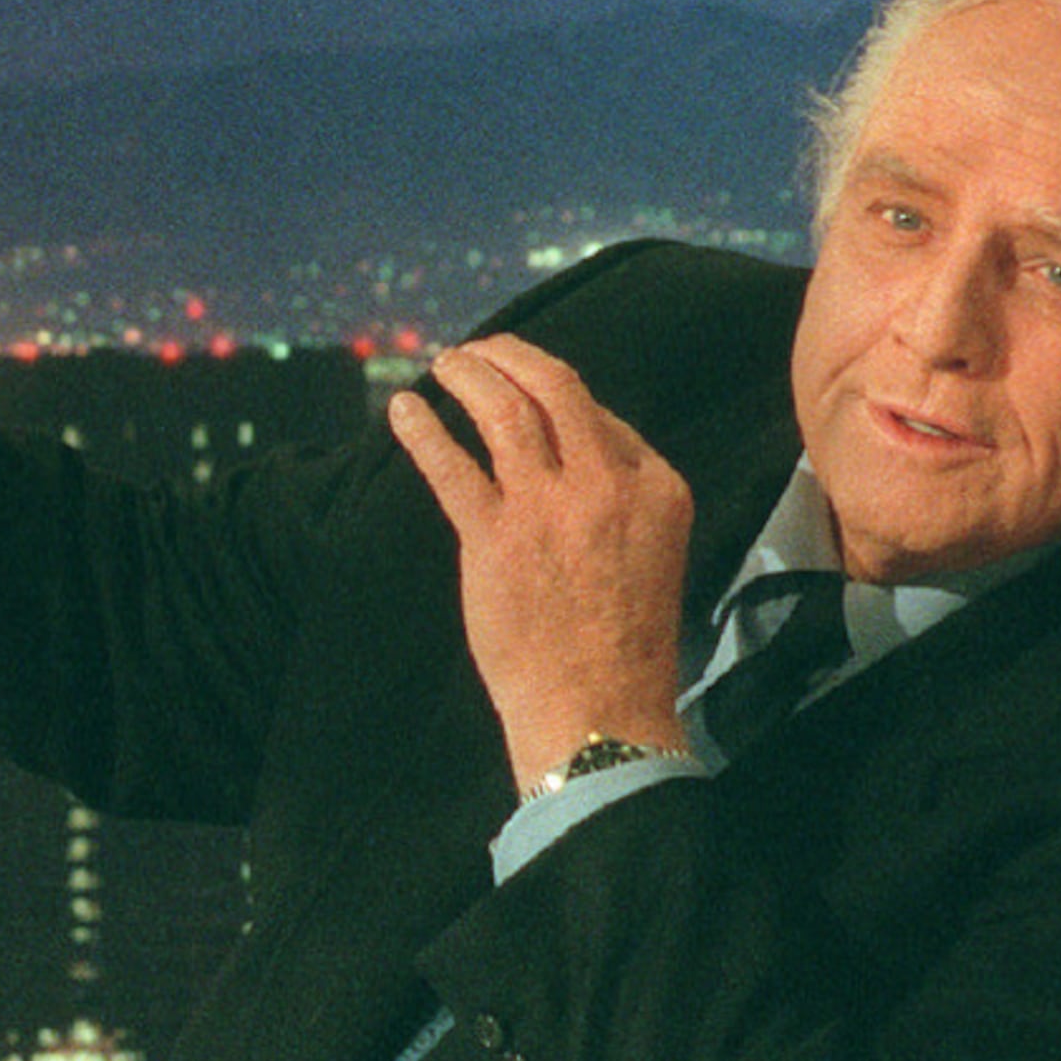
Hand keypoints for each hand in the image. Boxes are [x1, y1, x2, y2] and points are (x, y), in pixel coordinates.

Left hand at [387, 335, 695, 790]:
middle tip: (480, 350)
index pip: (601, 415)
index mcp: (657, 488)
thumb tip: (566, 457)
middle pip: (556, 389)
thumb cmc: (622, 645)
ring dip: (468, 376)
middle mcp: (606, 485)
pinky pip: (452, 465)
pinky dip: (422, 430)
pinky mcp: (495, 537)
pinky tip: (403, 411)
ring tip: (443, 364)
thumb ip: (618, 500)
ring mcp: (548, 507)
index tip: (527, 391)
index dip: (556, 397)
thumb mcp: (652, 553)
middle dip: (511, 357)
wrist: (599, 710)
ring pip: (505, 410)